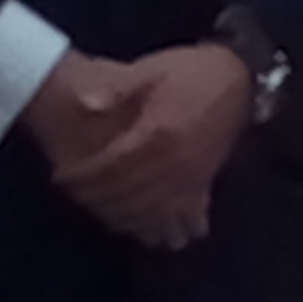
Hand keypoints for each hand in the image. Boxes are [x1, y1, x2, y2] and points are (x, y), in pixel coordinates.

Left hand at [33, 44, 253, 249]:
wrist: (241, 79)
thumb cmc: (192, 73)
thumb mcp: (151, 70)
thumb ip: (118, 88)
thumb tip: (85, 104)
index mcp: (158, 134)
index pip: (112, 166)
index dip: (85, 176)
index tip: (62, 178)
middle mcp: (175, 163)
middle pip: (129, 194)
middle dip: (98, 199)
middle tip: (75, 195)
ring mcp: (193, 177)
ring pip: (152, 210)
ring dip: (124, 217)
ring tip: (100, 211)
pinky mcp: (206, 183)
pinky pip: (182, 215)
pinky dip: (163, 227)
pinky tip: (145, 231)